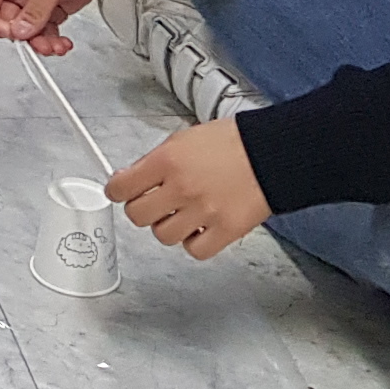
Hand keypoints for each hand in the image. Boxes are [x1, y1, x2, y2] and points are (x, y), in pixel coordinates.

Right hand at [0, 0, 127, 50]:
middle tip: (41, 43)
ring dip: (41, 42)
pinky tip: (62, 42)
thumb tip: (20, 31)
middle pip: (8, 23)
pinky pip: (44, 31)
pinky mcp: (50, 8)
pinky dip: (52, 39)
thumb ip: (35, 10)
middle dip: (25, 37)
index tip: (13, 35)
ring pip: (27, 31)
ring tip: (56, 45)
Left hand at [111, 116, 268, 258]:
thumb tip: (130, 177)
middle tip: (152, 202)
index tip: (120, 192)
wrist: (272, 153)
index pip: (121, 187)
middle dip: (141, 209)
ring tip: (182, 213)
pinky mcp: (224, 231)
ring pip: (163, 235)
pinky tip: (199, 227)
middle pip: (137, 216)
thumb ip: (155, 160)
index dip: (117, 191)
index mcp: (167, 161)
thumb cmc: (232, 143)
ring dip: (168, 226)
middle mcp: (181, 188)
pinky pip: (194, 250)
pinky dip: (193, 242)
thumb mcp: (183, 138)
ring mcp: (203, 212)